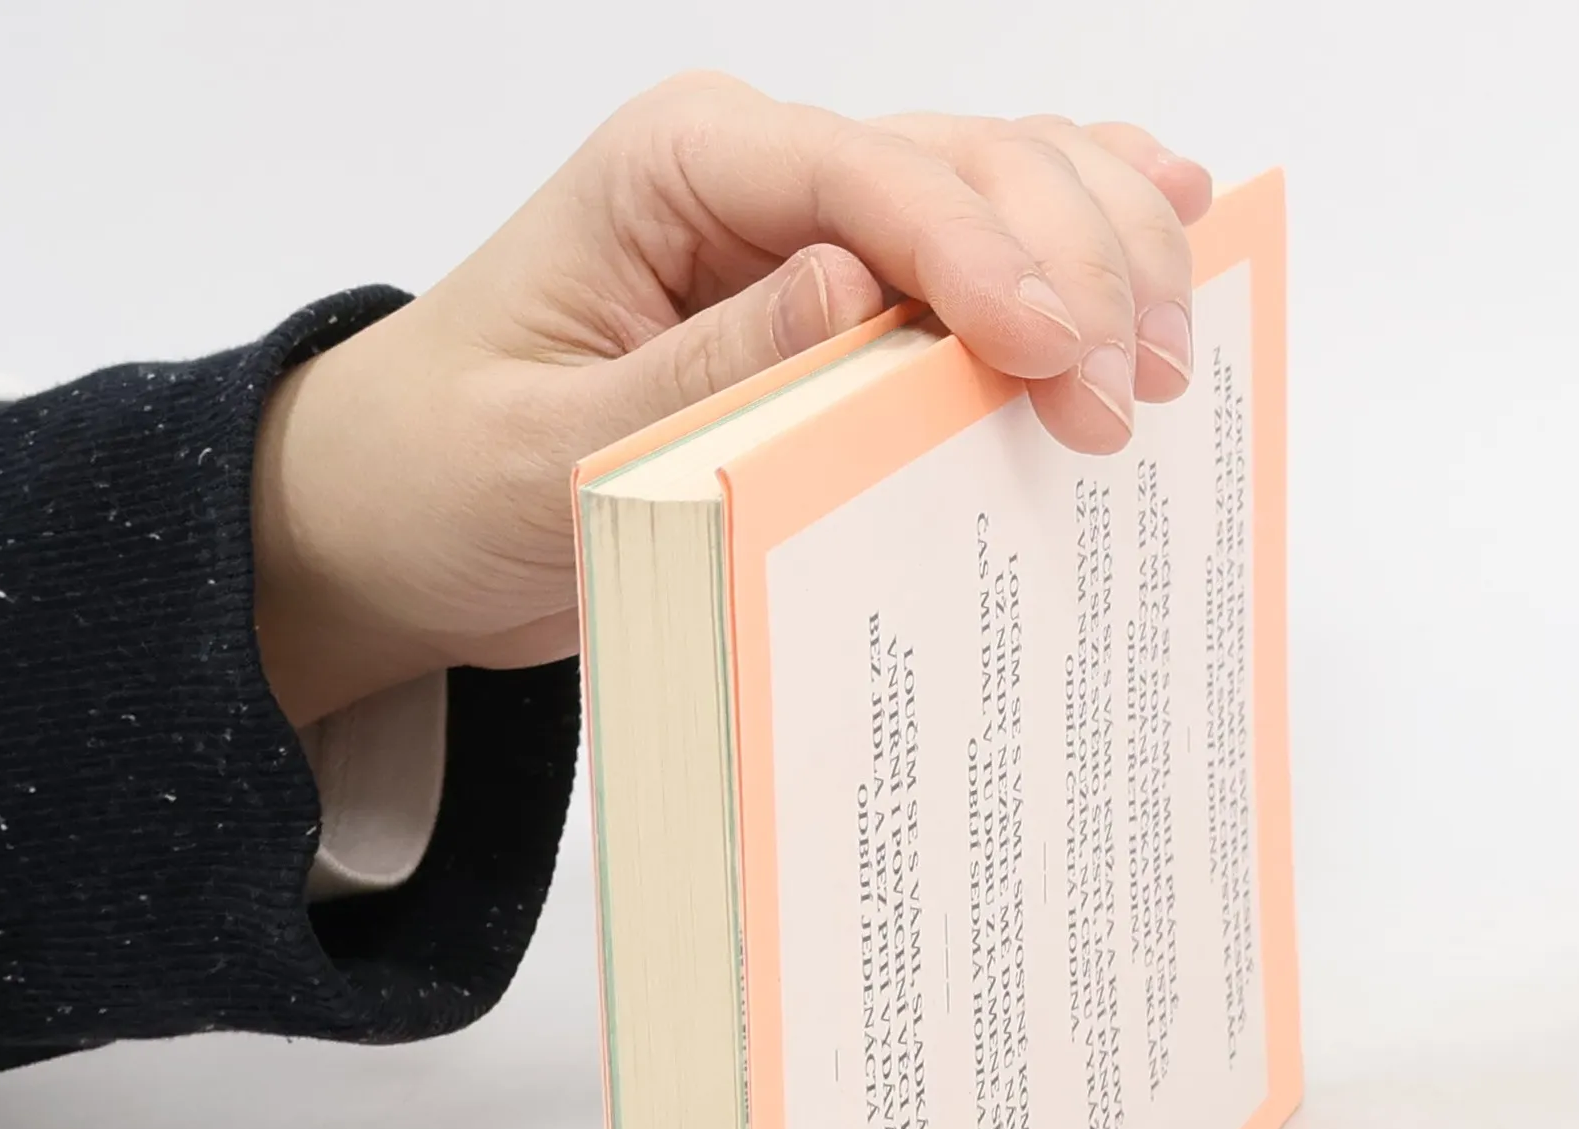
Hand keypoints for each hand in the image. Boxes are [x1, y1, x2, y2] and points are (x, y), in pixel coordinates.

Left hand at [253, 72, 1212, 727]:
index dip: (983, 258)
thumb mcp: (552, 446)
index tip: (1062, 356)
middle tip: (1133, 396)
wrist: (405, 513)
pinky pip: (978, 242)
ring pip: (1000, 186)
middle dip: (1075, 265)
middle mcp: (756, 173)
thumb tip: (858, 294)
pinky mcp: (837, 297)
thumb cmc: (450, 469)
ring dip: (1105, 253)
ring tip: (1173, 355)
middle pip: (964, 165)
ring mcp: (806, 228)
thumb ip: (704, 370)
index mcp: (676, 168)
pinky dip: (1078, 236)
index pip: (865, 178)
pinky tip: (1169, 216)